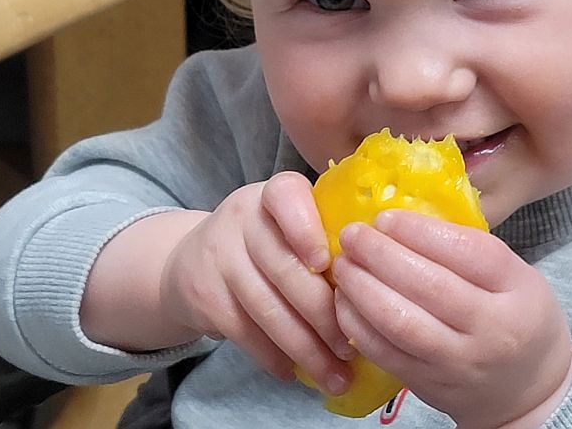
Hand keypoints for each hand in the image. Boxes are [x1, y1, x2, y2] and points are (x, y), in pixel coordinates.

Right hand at [160, 172, 353, 394]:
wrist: (190, 261)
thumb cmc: (264, 243)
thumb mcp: (287, 225)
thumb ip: (325, 239)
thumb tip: (381, 286)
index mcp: (273, 194)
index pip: (286, 195)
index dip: (305, 228)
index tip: (326, 264)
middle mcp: (242, 218)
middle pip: (285, 267)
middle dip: (325, 316)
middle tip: (352, 349)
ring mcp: (218, 255)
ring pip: (267, 308)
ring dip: (305, 349)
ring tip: (334, 377)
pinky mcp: (204, 295)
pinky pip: (245, 332)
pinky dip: (273, 357)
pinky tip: (295, 373)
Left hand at [332, 210, 571, 427]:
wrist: (529, 391)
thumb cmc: (517, 317)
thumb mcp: (515, 276)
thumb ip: (467, 249)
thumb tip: (401, 217)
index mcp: (518, 290)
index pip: (468, 252)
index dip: (419, 231)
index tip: (385, 217)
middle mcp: (491, 329)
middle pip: (428, 285)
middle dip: (380, 254)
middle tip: (352, 235)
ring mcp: (458, 361)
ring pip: (400, 321)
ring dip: (361, 287)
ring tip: (342, 264)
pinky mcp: (428, 385)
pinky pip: (383, 352)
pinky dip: (356, 323)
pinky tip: (344, 299)